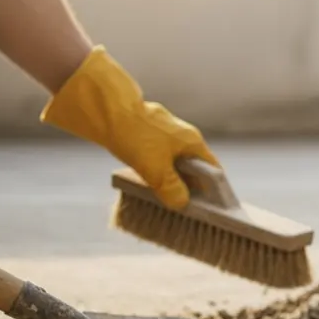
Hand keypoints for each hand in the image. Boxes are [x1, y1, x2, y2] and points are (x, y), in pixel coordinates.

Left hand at [41, 47, 218, 208]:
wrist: (107, 110)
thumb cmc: (137, 138)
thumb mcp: (157, 171)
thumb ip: (172, 190)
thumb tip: (181, 203)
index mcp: (193, 142)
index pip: (212, 171)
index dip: (212, 191)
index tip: (206, 208)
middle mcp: (182, 136)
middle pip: (193, 168)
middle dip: (188, 188)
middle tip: (181, 207)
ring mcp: (164, 134)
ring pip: (173, 163)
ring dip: (169, 180)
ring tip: (162, 199)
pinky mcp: (147, 134)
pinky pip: (157, 157)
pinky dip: (155, 171)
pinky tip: (145, 182)